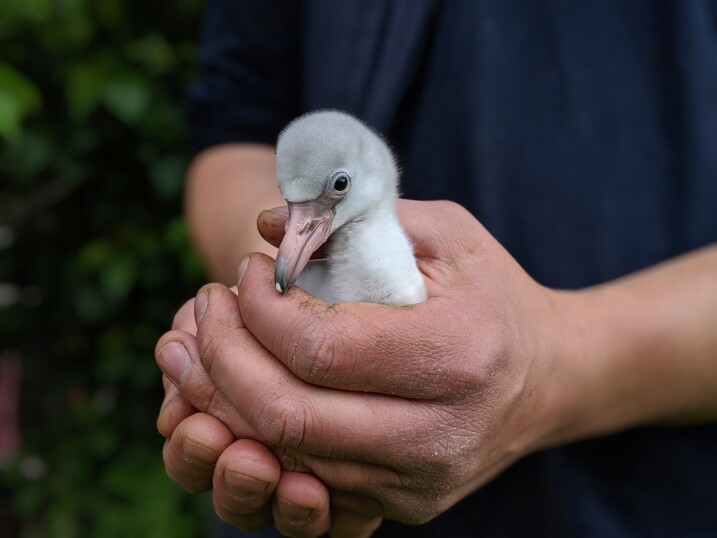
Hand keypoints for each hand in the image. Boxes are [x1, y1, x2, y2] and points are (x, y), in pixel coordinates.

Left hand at [161, 200, 568, 524]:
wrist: (547, 377)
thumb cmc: (495, 295)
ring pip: (287, 454)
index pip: (322, 348)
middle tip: (207, 311)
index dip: (262, 310)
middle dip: (225, 359)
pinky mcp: (402, 503)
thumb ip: (359, 219)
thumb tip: (266, 225)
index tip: (247, 273)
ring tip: (204, 347)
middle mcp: (438, 434)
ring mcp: (419, 482)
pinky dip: (259, 433)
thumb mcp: (447, 234)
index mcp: (456, 356)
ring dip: (226, 399)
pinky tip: (239, 388)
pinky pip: (306, 477)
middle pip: (289, 414)